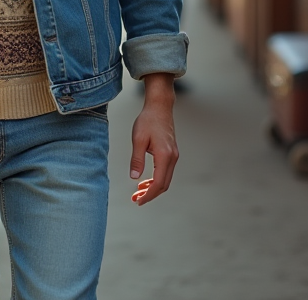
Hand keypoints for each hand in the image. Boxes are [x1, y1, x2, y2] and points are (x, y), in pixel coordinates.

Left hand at [130, 73, 178, 205]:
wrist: (160, 107)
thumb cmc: (148, 120)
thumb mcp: (138, 139)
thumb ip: (137, 159)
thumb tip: (134, 177)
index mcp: (164, 156)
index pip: (158, 183)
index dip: (148, 195)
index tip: (138, 201)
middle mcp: (172, 157)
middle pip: (164, 184)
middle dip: (150, 194)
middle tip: (136, 199)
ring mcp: (173, 155)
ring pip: (165, 179)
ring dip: (153, 188)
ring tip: (139, 191)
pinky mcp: (171, 152)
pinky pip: (165, 171)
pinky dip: (156, 179)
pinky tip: (145, 180)